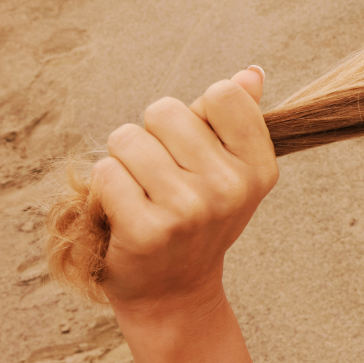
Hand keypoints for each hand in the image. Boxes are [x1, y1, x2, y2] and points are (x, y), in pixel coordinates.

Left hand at [94, 67, 277, 313]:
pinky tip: (122, 210)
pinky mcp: (148, 231)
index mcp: (259, 166)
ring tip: (140, 190)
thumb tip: (251, 72)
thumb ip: (238, 117)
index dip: (197, 113)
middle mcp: (231, 187)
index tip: (195, 147)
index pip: (223, 94)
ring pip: (128, 138)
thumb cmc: (199, 216)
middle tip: (160, 174)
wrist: (173, 290)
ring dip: (122, 160)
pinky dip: (104, 187)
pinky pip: (105, 173)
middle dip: (151, 134)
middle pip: (165, 110)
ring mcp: (190, 210)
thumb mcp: (231, 169)